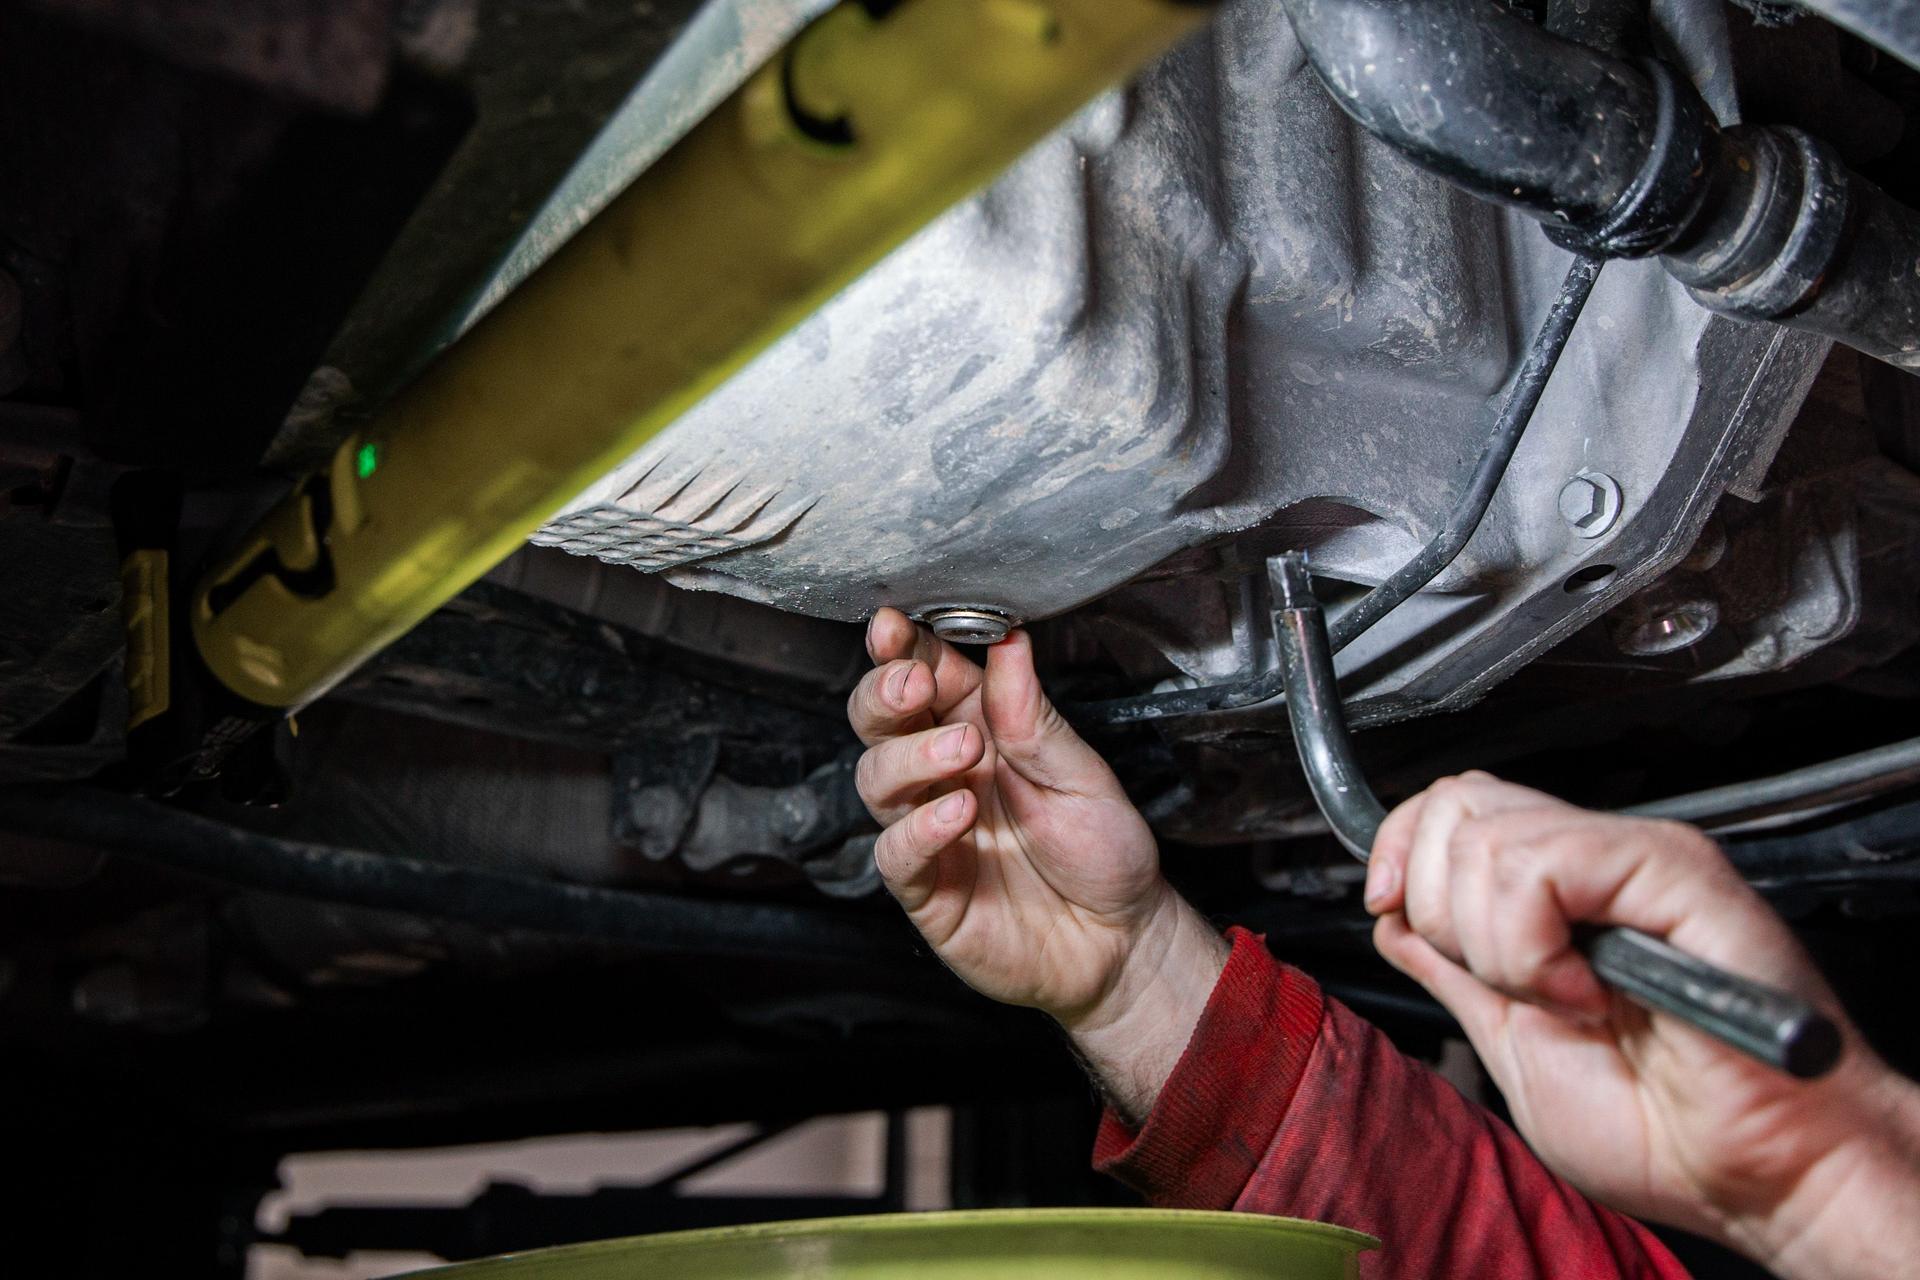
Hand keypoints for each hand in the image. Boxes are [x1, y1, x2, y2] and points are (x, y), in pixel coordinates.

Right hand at [850, 609, 1226, 1116]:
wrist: (1121, 942)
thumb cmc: (1103, 853)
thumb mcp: (1083, 775)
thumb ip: (1033, 716)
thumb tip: (1008, 640)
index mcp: (981, 730)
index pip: (925, 676)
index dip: (902, 649)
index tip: (895, 625)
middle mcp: (944, 775)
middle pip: (879, 723)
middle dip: (883, 693)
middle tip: (912, 683)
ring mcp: (928, 830)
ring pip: (876, 778)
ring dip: (911, 755)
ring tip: (963, 749)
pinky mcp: (925, 888)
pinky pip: (895, 853)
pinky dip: (919, 829)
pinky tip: (957, 812)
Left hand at [1365, 772, 1919, 1279]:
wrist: (1755, 1175)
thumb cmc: (1663, 1130)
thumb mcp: (1512, 1043)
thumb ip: (1454, 972)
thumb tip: (1393, 920)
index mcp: (1561, 895)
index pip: (1453, 811)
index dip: (1402, 852)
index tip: (1391, 911)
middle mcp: (1597, 863)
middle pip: (1458, 806)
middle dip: (1440, 908)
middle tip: (1507, 984)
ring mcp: (1634, 858)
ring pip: (1486, 840)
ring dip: (1496, 947)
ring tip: (1566, 1000)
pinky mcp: (1671, 868)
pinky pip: (1539, 866)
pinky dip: (1532, 946)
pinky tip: (1586, 992)